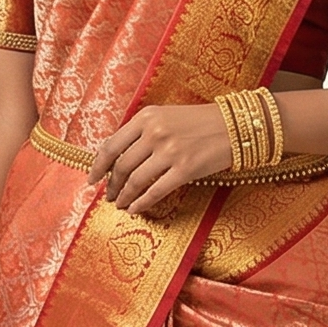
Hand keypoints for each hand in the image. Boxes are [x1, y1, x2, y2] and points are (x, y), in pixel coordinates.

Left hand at [88, 102, 231, 214]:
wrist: (235, 126)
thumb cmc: (200, 122)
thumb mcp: (166, 116)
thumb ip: (142, 132)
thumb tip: (117, 157)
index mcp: (146, 118)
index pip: (111, 146)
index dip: (97, 166)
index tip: (92, 179)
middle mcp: (154, 133)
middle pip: (121, 166)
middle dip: (111, 186)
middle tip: (109, 196)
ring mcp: (169, 152)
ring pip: (135, 181)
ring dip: (124, 197)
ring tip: (121, 205)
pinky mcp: (184, 170)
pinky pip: (155, 191)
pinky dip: (142, 203)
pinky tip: (136, 209)